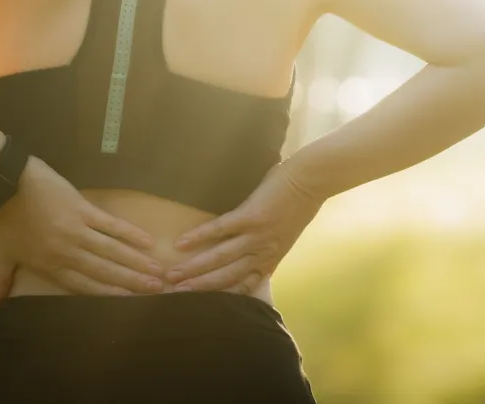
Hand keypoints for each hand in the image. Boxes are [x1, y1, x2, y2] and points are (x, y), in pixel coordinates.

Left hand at [0, 156, 165, 306]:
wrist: (6, 183)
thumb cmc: (4, 218)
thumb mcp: (2, 255)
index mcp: (50, 265)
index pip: (85, 286)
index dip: (110, 294)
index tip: (131, 303)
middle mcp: (68, 251)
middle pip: (105, 271)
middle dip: (131, 282)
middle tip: (156, 290)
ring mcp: (77, 229)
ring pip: (112, 251)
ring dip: (136, 262)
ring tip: (157, 271)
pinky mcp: (82, 208)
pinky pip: (110, 224)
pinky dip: (129, 233)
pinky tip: (147, 241)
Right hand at [165, 161, 327, 293]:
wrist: (310, 181)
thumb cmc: (299, 203)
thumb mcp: (285, 234)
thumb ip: (268, 244)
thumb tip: (249, 248)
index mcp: (270, 258)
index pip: (243, 286)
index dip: (221, 296)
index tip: (201, 303)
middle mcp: (262, 252)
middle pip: (226, 276)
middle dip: (200, 287)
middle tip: (175, 293)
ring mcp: (256, 236)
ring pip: (220, 258)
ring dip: (195, 268)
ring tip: (173, 275)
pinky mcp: (250, 216)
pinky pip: (220, 230)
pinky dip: (199, 237)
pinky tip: (181, 243)